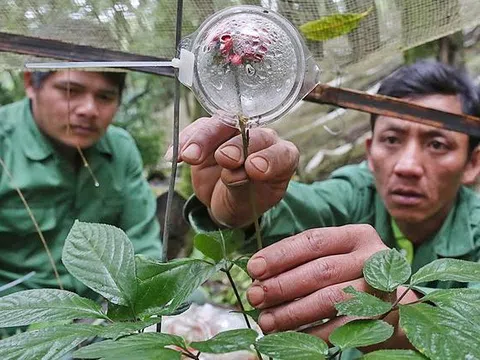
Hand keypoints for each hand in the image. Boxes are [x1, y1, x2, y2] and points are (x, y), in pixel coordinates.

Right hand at [167, 115, 298, 226]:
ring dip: (204, 138)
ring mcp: (235, 134)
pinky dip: (185, 140)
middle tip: (224, 158)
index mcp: (281, 158)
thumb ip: (242, 188)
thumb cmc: (244, 204)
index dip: (269, 158)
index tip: (254, 169)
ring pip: (221, 124)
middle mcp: (262, 140)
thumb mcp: (246, 204)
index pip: (281, 153)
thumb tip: (232, 172)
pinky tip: (173, 155)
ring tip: (190, 156)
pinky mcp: (212, 134)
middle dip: (236, 146)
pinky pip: (198, 129)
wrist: (226, 202)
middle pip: (250, 134)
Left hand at [246, 224, 418, 346]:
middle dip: (281, 286)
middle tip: (254, 297)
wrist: (390, 306)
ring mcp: (381, 289)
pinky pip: (341, 328)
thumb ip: (298, 261)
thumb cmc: (346, 277)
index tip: (253, 268)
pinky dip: (311, 334)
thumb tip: (257, 274)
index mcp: (356, 236)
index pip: (313, 241)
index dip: (280, 255)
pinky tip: (289, 337)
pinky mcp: (382, 318)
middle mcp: (373, 258)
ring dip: (292, 313)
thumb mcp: (328, 259)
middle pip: (320, 270)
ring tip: (266, 321)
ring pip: (330, 299)